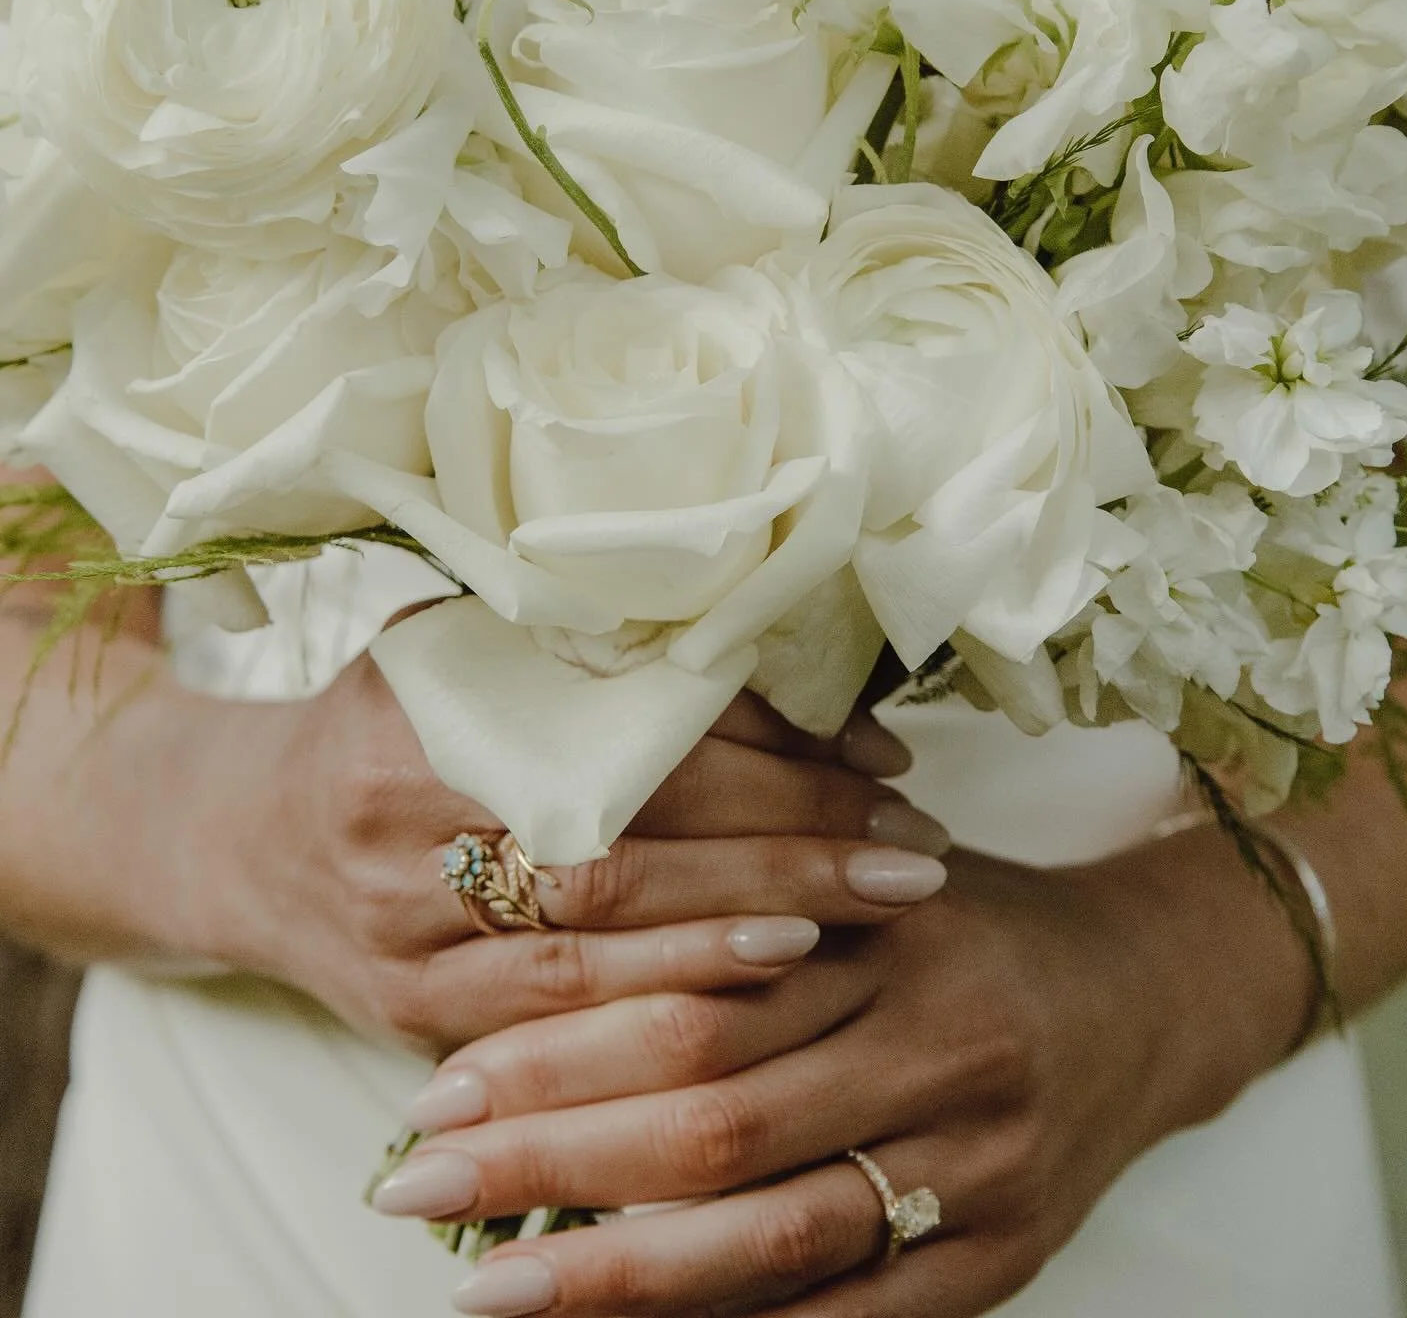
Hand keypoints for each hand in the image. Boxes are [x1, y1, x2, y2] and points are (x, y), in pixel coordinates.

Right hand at [192, 652, 950, 1056]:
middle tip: (910, 840)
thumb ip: (573, 641)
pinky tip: (776, 978)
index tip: (872, 749)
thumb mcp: (451, 648)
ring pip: (603, 951)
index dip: (756, 744)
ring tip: (880, 904)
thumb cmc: (383, 721)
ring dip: (756, 927)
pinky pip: (562, 1023)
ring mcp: (406, 942)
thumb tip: (762, 634)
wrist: (244, 839)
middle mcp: (402, 835)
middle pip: (623, 847)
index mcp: (419, 718)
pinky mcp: (417, 1021)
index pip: (614, 735)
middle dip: (787, 843)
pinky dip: (676, 1000)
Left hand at [370, 833, 1315, 1314]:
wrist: (1146, 994)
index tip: (442, 1082)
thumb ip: (742, 887)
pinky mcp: (1003, 1263)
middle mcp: (942, 1048)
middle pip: (718, 1120)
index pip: (703, 995)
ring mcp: (979, 1169)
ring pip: (775, 1236)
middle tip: (417, 1183)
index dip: (563, 1045)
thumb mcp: (870, 866)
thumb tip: (551, 913)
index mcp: (895, 931)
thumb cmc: (966, 916)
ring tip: (487, 1291)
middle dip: (552, 1161)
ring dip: (616, 1274)